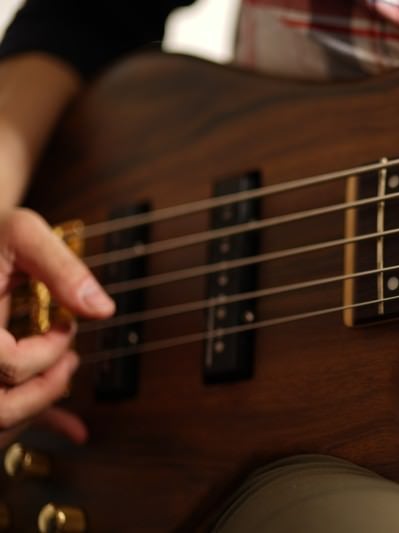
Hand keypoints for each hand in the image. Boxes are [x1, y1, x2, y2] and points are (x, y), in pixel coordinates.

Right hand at [0, 209, 114, 447]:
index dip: (44, 353)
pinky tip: (74, 428)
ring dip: (36, 409)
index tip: (66, 327)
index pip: (3, 365)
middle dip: (44, 392)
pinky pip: (0, 419)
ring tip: (61, 371)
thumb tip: (103, 309)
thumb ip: (61, 267)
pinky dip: (38, 422)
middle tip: (69, 362)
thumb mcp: (22, 233)